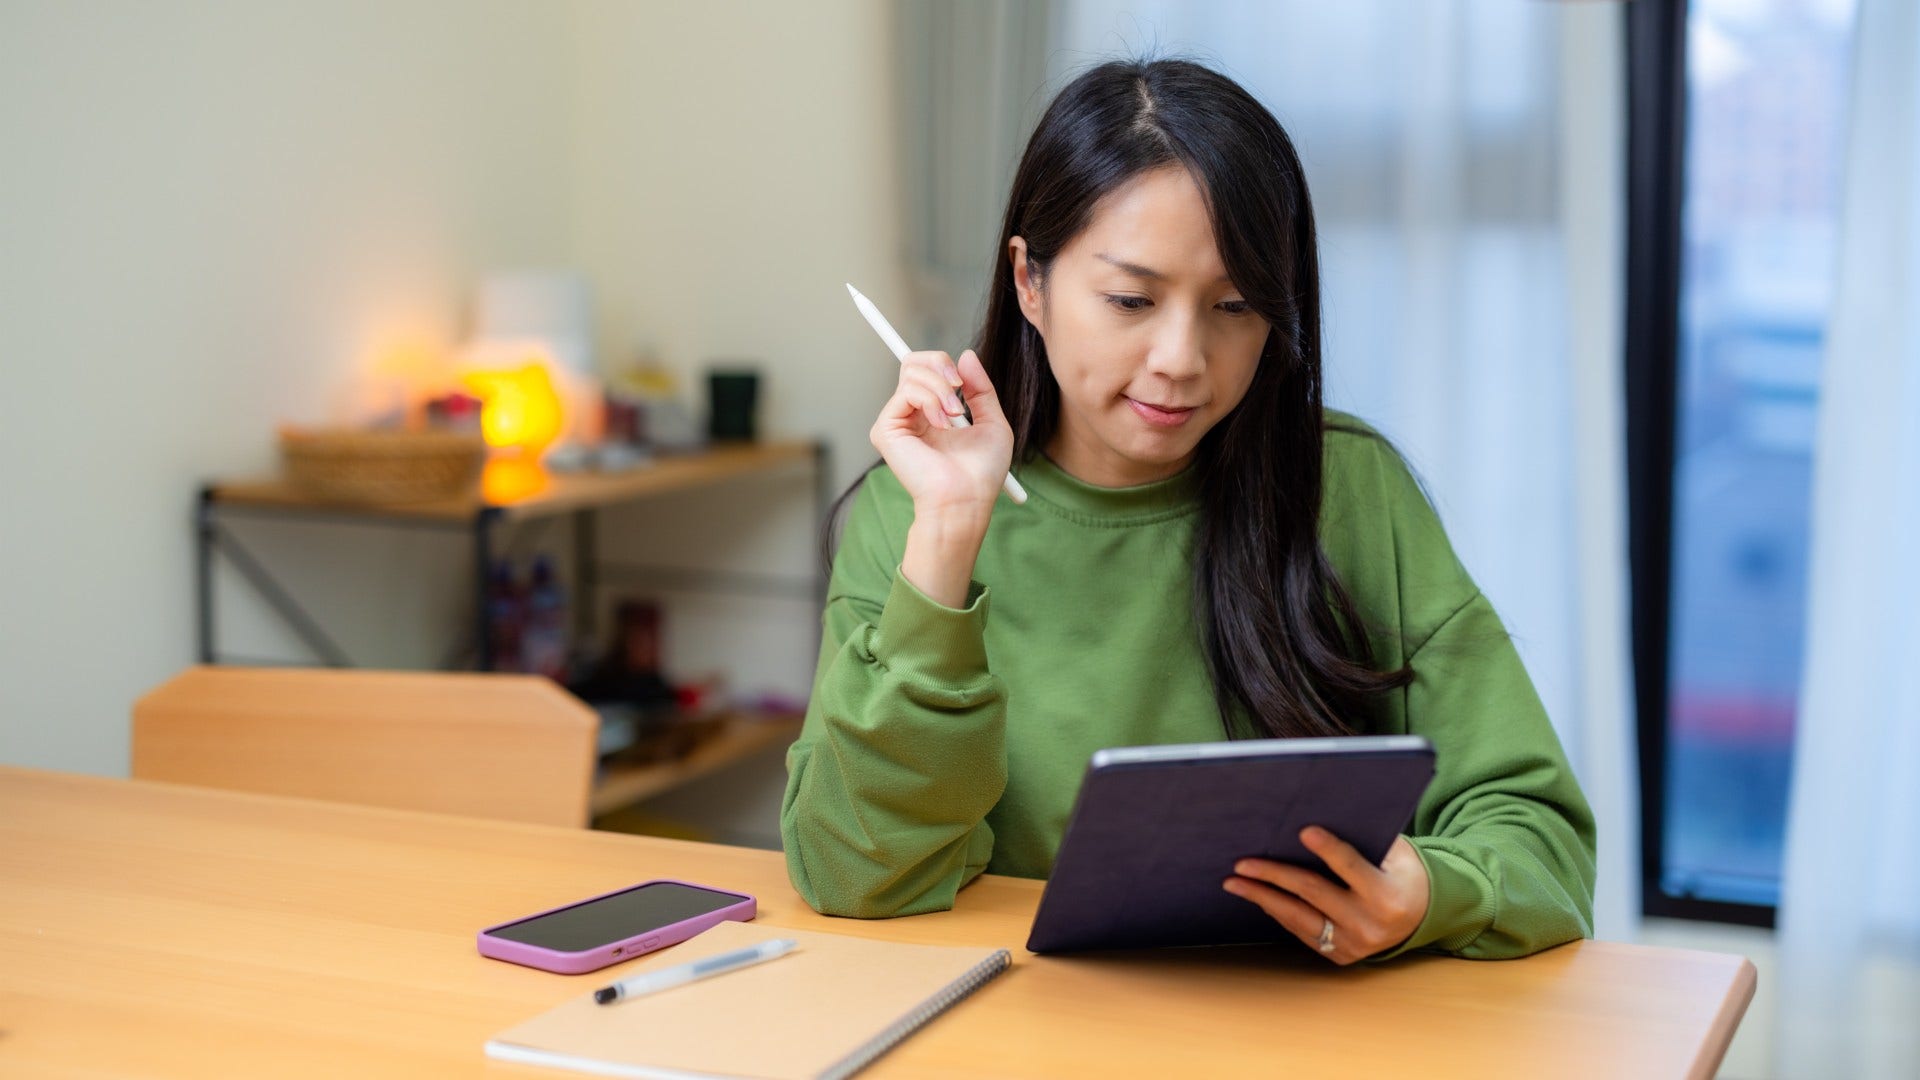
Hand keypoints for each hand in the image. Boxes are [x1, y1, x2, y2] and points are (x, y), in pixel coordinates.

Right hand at [869, 348, 1013, 523]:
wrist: (967, 498)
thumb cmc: (981, 472)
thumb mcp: (992, 422)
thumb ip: (980, 388)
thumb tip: (966, 355)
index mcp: (932, 413)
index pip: (925, 369)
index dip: (940, 362)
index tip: (962, 380)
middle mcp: (911, 415)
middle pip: (913, 362)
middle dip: (941, 365)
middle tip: (959, 387)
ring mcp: (896, 421)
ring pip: (911, 372)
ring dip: (941, 388)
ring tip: (954, 416)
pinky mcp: (885, 430)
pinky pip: (907, 391)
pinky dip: (930, 400)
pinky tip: (941, 425)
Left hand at [1222, 830, 1430, 964]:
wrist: (1420, 916)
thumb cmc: (1402, 873)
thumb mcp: (1397, 853)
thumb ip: (1365, 838)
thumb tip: (1319, 814)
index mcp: (1386, 895)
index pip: (1351, 868)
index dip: (1328, 849)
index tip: (1303, 831)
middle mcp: (1369, 924)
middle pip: (1313, 893)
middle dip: (1274, 875)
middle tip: (1242, 863)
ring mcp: (1353, 945)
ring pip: (1298, 917)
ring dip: (1262, 897)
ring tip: (1234, 883)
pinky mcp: (1340, 955)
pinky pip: (1302, 932)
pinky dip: (1278, 912)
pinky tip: (1259, 896)